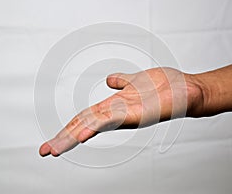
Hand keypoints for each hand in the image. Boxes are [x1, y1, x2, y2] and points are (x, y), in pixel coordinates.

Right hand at [39, 67, 203, 156]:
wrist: (187, 90)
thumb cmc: (164, 87)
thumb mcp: (136, 81)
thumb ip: (122, 81)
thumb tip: (110, 80)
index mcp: (114, 106)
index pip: (85, 118)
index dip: (68, 127)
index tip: (53, 140)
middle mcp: (117, 114)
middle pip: (84, 125)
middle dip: (63, 139)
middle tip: (44, 151)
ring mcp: (125, 115)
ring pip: (93, 125)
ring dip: (72, 137)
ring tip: (54, 148)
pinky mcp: (136, 113)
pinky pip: (111, 120)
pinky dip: (94, 127)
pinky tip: (80, 135)